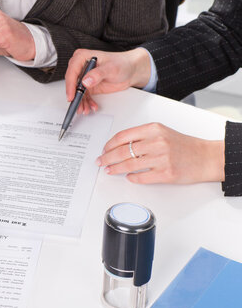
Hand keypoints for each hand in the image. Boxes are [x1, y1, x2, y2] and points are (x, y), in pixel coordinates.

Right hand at [65, 48, 152, 113]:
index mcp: (82, 57)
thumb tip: (86, 81)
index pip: (72, 72)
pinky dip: (87, 103)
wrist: (131, 71)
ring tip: (85, 109)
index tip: (71, 96)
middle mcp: (81, 67)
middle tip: (78, 105)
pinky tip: (91, 106)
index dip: (70, 85)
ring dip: (81, 102)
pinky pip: (83, 97)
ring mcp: (84, 77)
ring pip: (77, 92)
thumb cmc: (122, 64)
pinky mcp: (88, 86)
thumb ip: (97, 74)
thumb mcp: (111, 68)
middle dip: (75, 96)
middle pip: (72, 83)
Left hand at [97, 123, 224, 183]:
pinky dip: (131, 178)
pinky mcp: (165, 173)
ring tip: (109, 170)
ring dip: (115, 169)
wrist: (206, 157)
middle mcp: (157, 142)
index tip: (104, 150)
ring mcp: (161, 158)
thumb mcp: (162, 133)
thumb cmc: (183, 145)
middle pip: (122, 151)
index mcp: (154, 129)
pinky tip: (128, 177)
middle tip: (100, 162)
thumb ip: (142, 137)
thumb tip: (118, 146)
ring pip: (128, 165)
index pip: (123, 136)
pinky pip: (140, 177)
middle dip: (107, 158)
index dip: (109, 145)